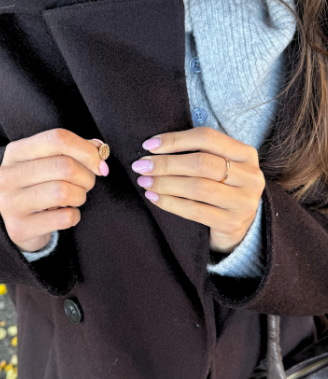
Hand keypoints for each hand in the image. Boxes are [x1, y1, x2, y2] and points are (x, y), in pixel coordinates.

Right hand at [0, 128, 107, 253]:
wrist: (16, 225)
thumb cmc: (36, 188)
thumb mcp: (47, 163)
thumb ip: (72, 150)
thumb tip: (99, 148)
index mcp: (15, 152)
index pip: (57, 139)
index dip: (86, 150)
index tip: (100, 163)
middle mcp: (8, 176)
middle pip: (64, 166)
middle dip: (86, 176)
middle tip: (88, 184)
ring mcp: (11, 203)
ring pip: (63, 192)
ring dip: (80, 196)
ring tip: (77, 198)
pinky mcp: (20, 228)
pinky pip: (63, 218)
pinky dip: (74, 216)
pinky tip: (68, 215)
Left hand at [131, 127, 264, 253]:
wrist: (239, 228)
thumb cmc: (222, 191)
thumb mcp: (220, 167)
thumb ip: (200, 154)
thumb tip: (156, 146)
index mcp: (246, 154)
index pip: (207, 138)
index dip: (176, 139)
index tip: (148, 145)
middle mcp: (250, 176)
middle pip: (201, 163)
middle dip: (166, 163)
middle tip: (140, 165)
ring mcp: (242, 202)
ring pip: (197, 187)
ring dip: (165, 183)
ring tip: (144, 181)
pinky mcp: (231, 223)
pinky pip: (194, 211)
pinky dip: (170, 203)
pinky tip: (153, 198)